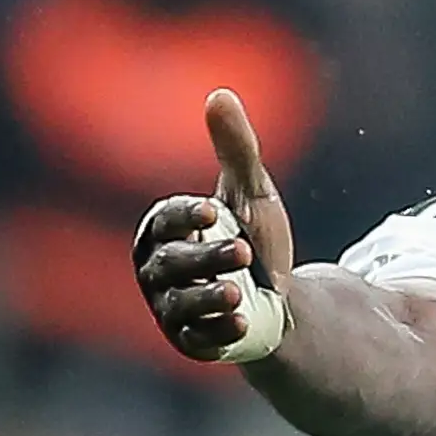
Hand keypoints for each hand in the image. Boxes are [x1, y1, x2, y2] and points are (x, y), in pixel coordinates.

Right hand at [133, 88, 299, 362]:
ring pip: (181, 303)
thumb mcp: (250, 192)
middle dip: (205, 259)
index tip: (214, 211)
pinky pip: (197, 339)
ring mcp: (171, 309)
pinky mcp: (191, 342)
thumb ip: (236, 149)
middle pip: (172, 264)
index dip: (185, 216)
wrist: (277, 296)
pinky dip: (219, 334)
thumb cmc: (254, 236)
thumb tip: (220, 94)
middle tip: (244, 252)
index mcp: (163, 230)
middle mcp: (158, 271)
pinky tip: (244, 324)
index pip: (164, 221)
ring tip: (238, 294)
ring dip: (209, 298)